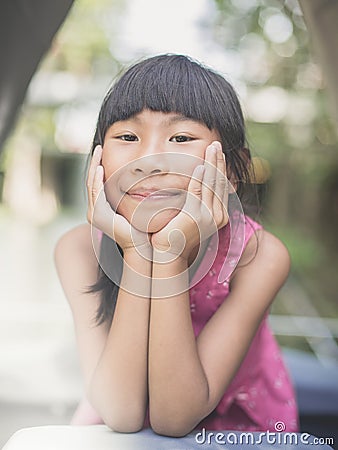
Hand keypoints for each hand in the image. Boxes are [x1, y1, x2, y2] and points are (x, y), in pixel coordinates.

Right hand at [87, 146, 150, 253]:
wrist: (139, 246)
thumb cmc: (140, 229)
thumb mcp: (132, 207)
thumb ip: (128, 195)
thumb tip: (137, 181)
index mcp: (101, 208)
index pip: (96, 183)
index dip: (98, 167)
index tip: (102, 153)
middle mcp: (94, 211)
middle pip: (91, 181)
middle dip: (94, 163)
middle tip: (98, 147)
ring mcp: (94, 214)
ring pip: (91, 184)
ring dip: (95, 167)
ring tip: (98, 152)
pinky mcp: (98, 216)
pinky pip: (96, 193)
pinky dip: (97, 180)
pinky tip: (100, 168)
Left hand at [151, 142, 228, 261]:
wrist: (169, 252)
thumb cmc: (176, 234)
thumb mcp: (191, 215)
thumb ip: (197, 201)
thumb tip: (197, 184)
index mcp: (220, 215)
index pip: (221, 185)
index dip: (220, 167)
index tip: (218, 153)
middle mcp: (218, 215)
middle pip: (219, 182)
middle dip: (218, 161)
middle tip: (217, 144)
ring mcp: (209, 216)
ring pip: (211, 184)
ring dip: (211, 164)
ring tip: (211, 148)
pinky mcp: (197, 216)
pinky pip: (198, 192)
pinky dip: (199, 179)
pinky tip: (200, 166)